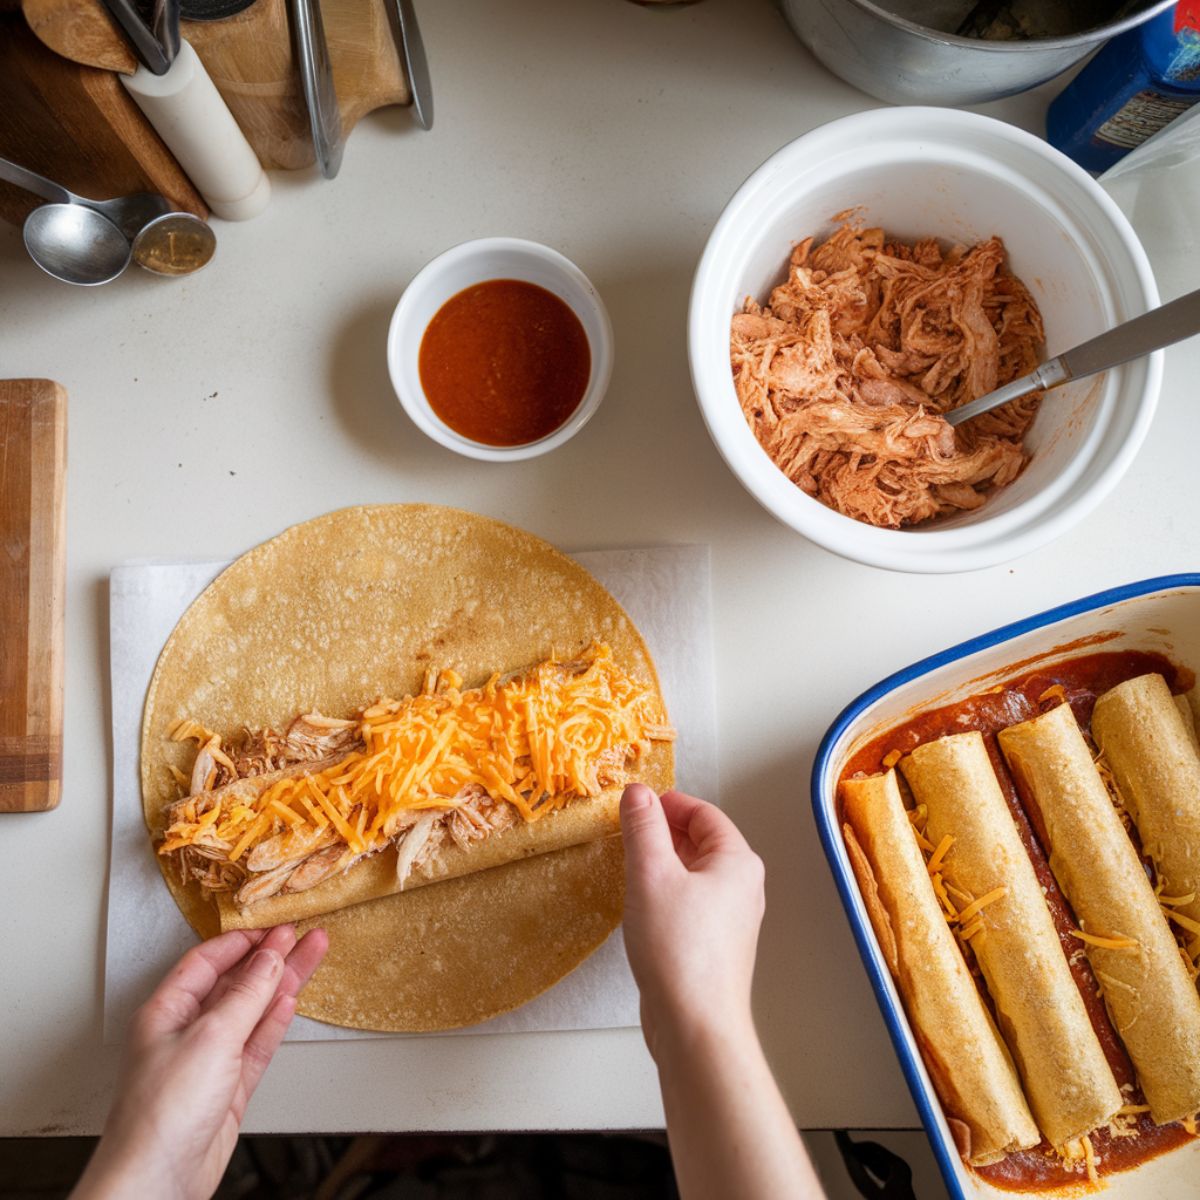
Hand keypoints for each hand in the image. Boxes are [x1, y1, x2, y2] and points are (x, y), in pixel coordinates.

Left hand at [74, 924, 327, 1199]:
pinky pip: (257, 1042)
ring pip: (252, 1009)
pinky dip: (276, 1020)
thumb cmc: (161, 1114)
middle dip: (270, 956)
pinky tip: (291, 1000)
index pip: (206, 961)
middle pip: (234, 982)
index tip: (274, 925)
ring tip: (313, 953)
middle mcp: (186, 1032)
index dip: (242, 941)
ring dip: (282, 982)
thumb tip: (270, 958)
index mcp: (166, 1011)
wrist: (159, 1182)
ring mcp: (210, 1059)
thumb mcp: (210, 1038)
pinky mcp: (229, 1087)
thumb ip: (246, 995)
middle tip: (302, 932)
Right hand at [620, 785, 764, 1060]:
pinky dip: (665, 892)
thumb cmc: (678, 949)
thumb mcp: (651, 874)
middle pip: (701, 842)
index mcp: (737, 862)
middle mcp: (741, 887)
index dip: (668, 803)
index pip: (704, 813)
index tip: (635, 806)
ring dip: (662, 864)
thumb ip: (643, 827)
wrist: (695, 1025)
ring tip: (629, 865)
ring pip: (693, 874)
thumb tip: (637, 792)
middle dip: (662, 832)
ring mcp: (730, 919)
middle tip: (626, 832)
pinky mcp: (714, 945)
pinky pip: (689, 902)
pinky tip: (641, 904)